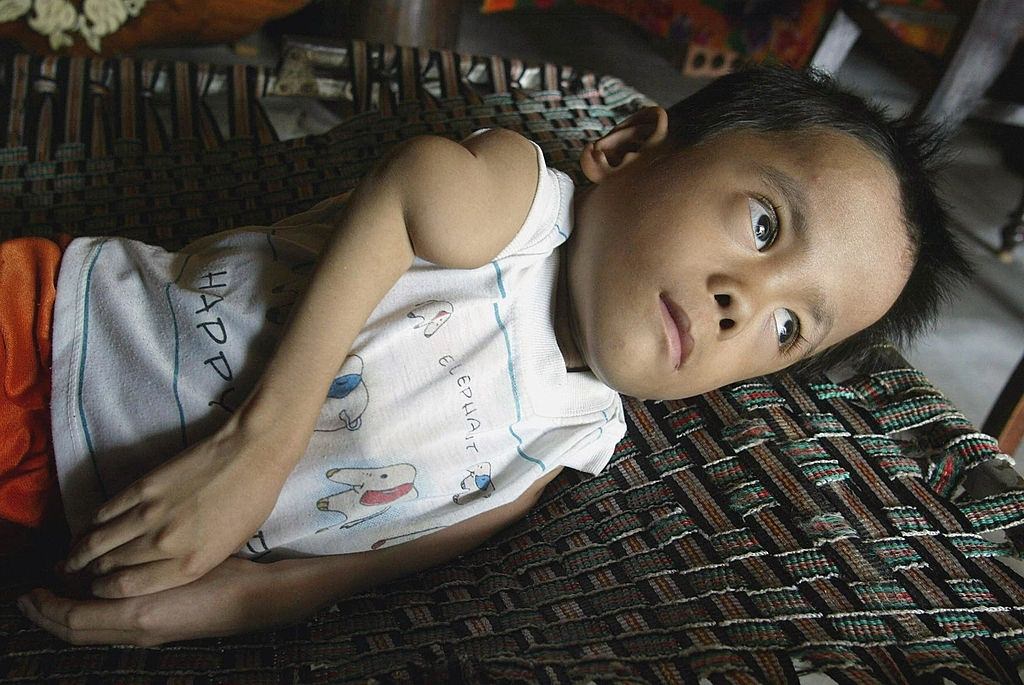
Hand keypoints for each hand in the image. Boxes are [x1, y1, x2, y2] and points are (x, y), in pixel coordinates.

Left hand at [17, 557, 296, 645]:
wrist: (255, 599)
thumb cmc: (220, 579)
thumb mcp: (175, 574)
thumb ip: (135, 578)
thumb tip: (95, 573)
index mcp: (135, 618)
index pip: (72, 620)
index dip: (46, 607)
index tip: (30, 589)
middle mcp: (135, 632)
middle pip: (76, 632)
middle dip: (48, 615)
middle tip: (30, 596)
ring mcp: (147, 636)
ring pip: (91, 632)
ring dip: (67, 615)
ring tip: (57, 594)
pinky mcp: (160, 631)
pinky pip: (109, 628)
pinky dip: (91, 615)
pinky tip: (96, 595)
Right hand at [63, 419, 298, 597]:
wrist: (250, 454)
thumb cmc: (250, 502)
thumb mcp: (228, 548)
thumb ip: (191, 565)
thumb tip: (158, 573)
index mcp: (189, 565)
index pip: (125, 589)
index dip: (103, 592)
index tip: (97, 590)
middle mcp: (164, 545)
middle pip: (107, 568)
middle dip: (89, 576)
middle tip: (79, 576)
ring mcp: (150, 514)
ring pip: (98, 541)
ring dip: (79, 553)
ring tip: (70, 560)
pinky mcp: (143, 486)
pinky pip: (105, 512)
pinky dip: (91, 523)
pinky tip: (87, 529)